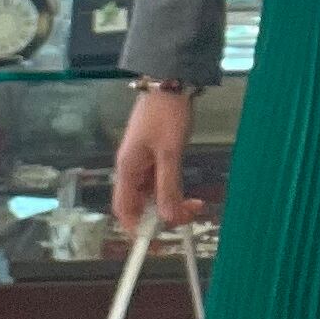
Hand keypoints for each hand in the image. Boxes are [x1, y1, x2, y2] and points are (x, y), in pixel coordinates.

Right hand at [112, 88, 202, 232]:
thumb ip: (168, 187)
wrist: (170, 81)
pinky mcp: (153, 154)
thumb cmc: (166, 113)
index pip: (124, 209)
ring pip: (152, 194)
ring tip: (196, 203)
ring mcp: (142, 161)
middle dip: (163, 215)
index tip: (159, 237)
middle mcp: (130, 168)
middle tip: (189, 215)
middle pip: (140, 204)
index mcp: (127, 168)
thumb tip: (167, 217)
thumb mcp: (170, 153)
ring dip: (172, 202)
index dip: (137, 227)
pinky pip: (159, 181)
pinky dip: (173, 190)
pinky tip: (189, 192)